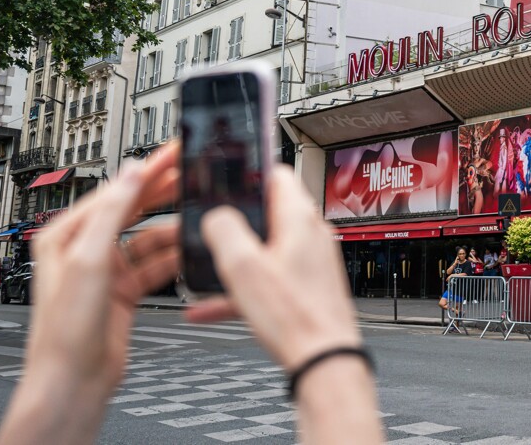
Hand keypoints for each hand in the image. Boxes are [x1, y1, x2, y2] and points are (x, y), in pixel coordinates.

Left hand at [0, 143, 179, 443]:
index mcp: (67, 234)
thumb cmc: (67, 328)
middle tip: (197, 173)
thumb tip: (131, 172)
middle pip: (135, 208)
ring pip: (151, 237)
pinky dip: (175, 258)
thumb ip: (113, 212)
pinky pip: (157, 264)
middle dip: (166, 191)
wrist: (74, 379)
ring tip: (200, 220)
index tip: (175, 153)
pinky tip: (191, 252)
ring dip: (174, 230)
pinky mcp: (126, 289)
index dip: (149, 170)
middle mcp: (86, 248)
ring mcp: (108, 269)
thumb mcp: (90, 260)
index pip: (116, 190)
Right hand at [186, 165, 361, 370]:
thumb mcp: (243, 266)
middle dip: (236, 219)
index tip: (225, 178)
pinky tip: (209, 308)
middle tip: (209, 228)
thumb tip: (217, 214)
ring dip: (235, 258)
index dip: (248, 172)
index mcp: (299, 218)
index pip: (276, 173)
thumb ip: (225, 230)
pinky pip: (269, 277)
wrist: (323, 359)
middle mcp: (311, 234)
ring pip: (265, 247)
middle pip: (268, 211)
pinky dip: (243, 286)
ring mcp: (311, 260)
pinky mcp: (308, 285)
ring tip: (206, 270)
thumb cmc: (294, 316)